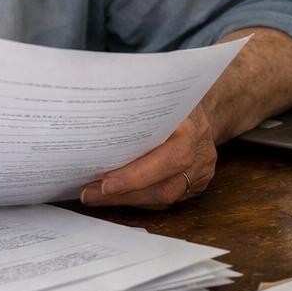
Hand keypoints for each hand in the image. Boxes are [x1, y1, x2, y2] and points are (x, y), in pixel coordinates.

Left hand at [79, 104, 216, 208]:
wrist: (202, 107)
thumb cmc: (173, 97)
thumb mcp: (160, 91)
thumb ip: (137, 100)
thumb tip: (96, 102)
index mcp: (192, 127)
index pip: (171, 157)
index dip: (139, 174)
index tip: (107, 182)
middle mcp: (199, 154)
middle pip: (165, 187)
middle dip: (124, 193)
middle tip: (89, 193)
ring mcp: (199, 173)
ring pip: (163, 198)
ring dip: (126, 200)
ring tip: (95, 195)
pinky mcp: (194, 185)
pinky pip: (164, 200)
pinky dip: (137, 199)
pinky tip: (116, 194)